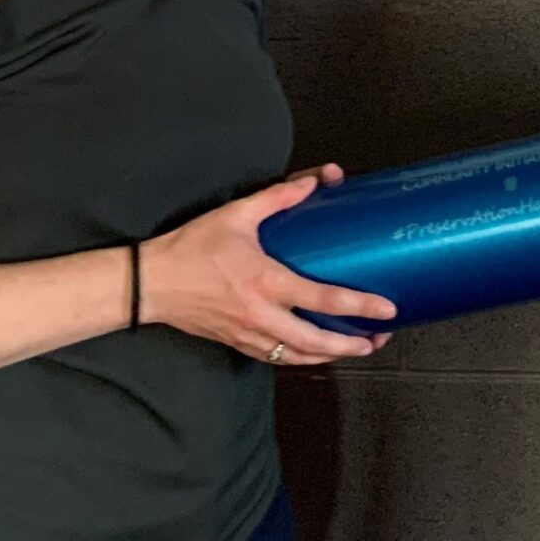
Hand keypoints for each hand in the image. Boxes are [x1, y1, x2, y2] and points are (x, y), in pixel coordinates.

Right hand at [140, 172, 396, 363]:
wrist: (152, 284)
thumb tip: (313, 181)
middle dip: (352, 345)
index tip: (387, 310)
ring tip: (353, 349)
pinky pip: (277, 358)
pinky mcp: (237, 343)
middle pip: (318, 342)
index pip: (324, 300)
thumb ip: (277, 197)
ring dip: (330, 356)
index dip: (360, 306)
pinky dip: (300, 358)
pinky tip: (312, 352)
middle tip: (378, 339)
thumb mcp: (236, 215)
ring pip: (299, 357)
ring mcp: (250, 334)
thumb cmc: (193, 248)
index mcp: (267, 282)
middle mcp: (263, 316)